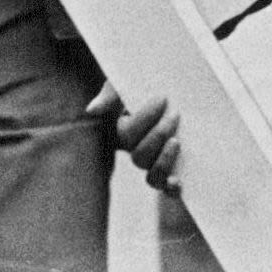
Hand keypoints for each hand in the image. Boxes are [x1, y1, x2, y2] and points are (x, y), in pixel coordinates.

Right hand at [86, 81, 182, 195]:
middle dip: (158, 135)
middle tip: (175, 114)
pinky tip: (178, 181)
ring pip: (152, 176)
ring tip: (177, 141)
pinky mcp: (172, 170)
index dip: (144, 119)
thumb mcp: (130, 83)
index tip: (162, 98)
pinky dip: (171, 188)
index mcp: (122, 132)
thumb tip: (93, 110)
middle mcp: (136, 151)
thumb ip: (113, 93)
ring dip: (163, 161)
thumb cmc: (149, 84)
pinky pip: (167, 187)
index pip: (126, 134)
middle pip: (139, 156)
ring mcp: (154, 162)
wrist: (175, 88)